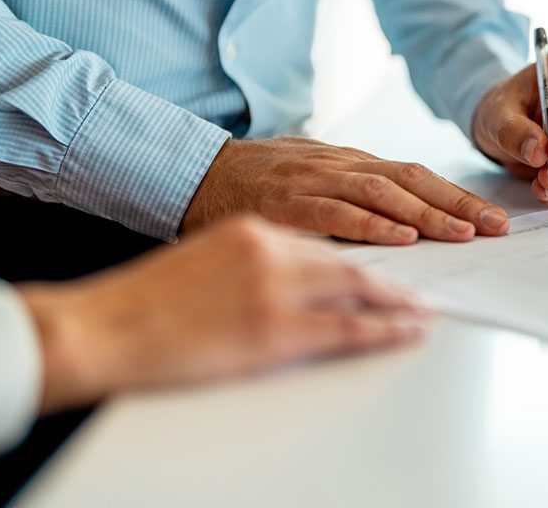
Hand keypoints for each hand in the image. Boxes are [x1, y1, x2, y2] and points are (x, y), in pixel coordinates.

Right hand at [19, 215, 430, 412]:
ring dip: (400, 292)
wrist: (103, 326)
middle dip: (410, 237)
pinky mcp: (273, 327)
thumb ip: (259, 251)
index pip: (335, 218)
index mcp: (259, 222)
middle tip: (445, 245)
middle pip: (360, 236)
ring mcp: (274, 283)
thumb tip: (298, 265)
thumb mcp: (212, 252)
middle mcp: (272, 242)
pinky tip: (406, 328)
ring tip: (426, 304)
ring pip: (359, 280)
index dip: (375, 227)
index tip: (406, 230)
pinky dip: (383, 327)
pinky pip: (345, 326)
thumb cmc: (149, 298)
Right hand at [182, 138, 510, 242]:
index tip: (491, 218)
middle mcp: (338, 165)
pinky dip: (371, 224)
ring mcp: (312, 180)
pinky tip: (401, 238)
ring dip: (426, 215)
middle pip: (410, 179)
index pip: (414, 176)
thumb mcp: (312, 181)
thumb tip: (402, 223)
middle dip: (457, 204)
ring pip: (381, 192)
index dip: (455, 196)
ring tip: (463, 233)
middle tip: (495, 226)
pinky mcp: (284, 202)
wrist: (193, 173)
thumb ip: (352, 198)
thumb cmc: (257, 184)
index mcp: (348, 163)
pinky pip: (335, 212)